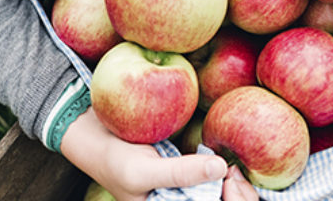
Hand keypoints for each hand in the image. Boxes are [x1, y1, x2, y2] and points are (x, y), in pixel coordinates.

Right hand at [61, 109, 258, 200]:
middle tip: (234, 175)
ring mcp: (186, 195)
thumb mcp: (144, 171)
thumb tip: (220, 168)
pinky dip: (223, 177)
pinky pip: (213, 183)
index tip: (231, 183)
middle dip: (236, 196)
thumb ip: (180, 173)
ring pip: (220, 195)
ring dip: (232, 188)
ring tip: (232, 173)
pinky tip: (226, 168)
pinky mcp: (189, 178)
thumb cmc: (114, 161)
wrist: (96, 137)